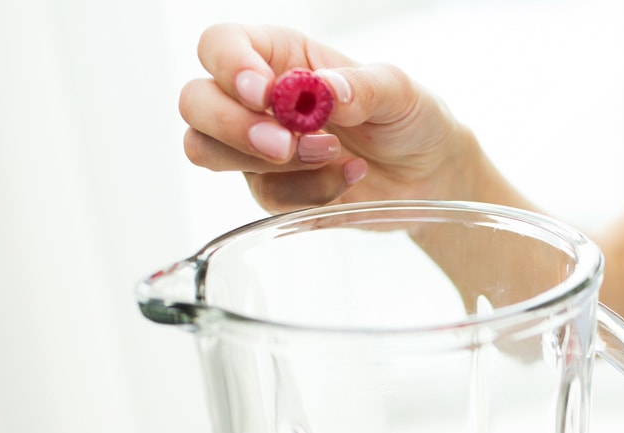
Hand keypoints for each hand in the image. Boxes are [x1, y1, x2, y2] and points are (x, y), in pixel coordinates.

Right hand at [179, 23, 473, 211]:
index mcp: (277, 54)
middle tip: (284, 143)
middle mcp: (255, 98)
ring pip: (209, 152)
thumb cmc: (409, 118)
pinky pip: (264, 196)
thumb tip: (324, 89)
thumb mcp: (399, 91)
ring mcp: (255, 146)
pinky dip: (307, 192)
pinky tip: (348, 176)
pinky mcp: (272, 189)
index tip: (263, 94)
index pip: (220, 46)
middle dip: (234, 126)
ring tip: (332, 154)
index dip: (229, 67)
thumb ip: (362, 86)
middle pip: (195, 103)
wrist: (428, 174)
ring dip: (270, 162)